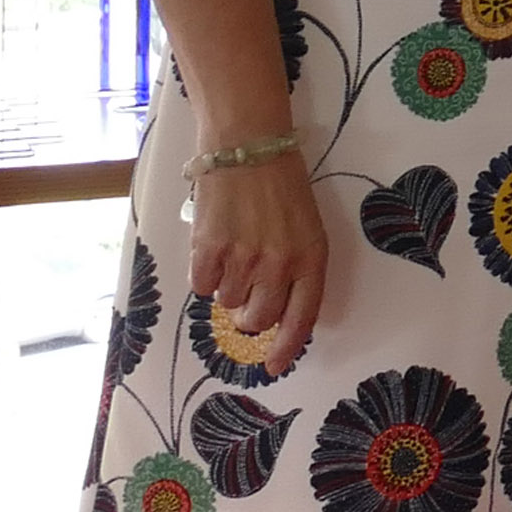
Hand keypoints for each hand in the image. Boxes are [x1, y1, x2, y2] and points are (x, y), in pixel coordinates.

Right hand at [187, 145, 330, 375]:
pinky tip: (211, 245)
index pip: (302, 318)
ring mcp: (244, 258)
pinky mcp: (209, 250)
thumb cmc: (280, 185)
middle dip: (249, 314)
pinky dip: (202, 273)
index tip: (273, 366)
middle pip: (258, 319)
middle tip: (244, 289)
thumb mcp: (305, 227)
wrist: (246, 145)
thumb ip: (295, 268)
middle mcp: (280, 264)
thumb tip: (270, 311)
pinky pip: (200, 286)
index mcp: (311, 258)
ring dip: (226, 284)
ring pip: (226, 302)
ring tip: (232, 248)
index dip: (287, 348)